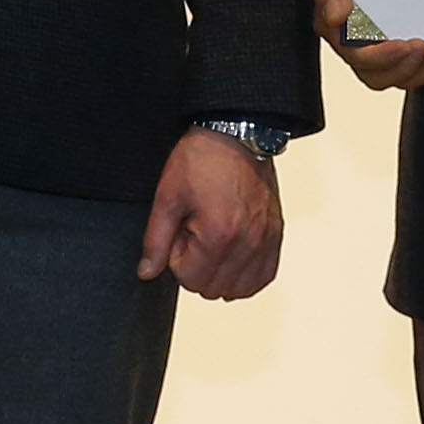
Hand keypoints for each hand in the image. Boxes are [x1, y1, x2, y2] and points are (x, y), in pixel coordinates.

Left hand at [138, 129, 282, 300]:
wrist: (236, 134)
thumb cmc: (202, 159)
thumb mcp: (167, 198)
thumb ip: (155, 241)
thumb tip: (147, 272)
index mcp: (219, 235)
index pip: (190, 280)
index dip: (177, 259)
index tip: (181, 231)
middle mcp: (248, 242)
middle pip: (214, 289)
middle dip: (198, 267)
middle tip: (195, 233)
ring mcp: (266, 240)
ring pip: (239, 289)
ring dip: (220, 273)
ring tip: (213, 240)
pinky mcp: (276, 234)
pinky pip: (264, 276)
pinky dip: (246, 275)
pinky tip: (232, 256)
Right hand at [316, 0, 423, 92]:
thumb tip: (334, 17)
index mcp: (340, 34)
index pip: (358, 58)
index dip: (383, 57)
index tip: (403, 44)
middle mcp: (361, 49)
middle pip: (382, 76)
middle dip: (409, 65)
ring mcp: (386, 51)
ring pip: (404, 76)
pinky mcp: (409, 50)